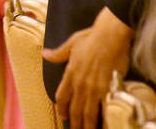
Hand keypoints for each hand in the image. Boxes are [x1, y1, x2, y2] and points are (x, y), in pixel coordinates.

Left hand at [42, 7, 132, 128]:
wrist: (111, 36)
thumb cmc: (91, 37)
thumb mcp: (71, 44)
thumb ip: (58, 54)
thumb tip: (44, 54)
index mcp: (70, 74)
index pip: (62, 96)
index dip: (61, 108)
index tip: (62, 115)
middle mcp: (80, 84)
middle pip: (75, 109)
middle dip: (74, 123)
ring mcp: (95, 89)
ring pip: (88, 114)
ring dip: (87, 126)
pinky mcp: (109, 90)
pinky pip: (105, 110)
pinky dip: (104, 121)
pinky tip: (104, 126)